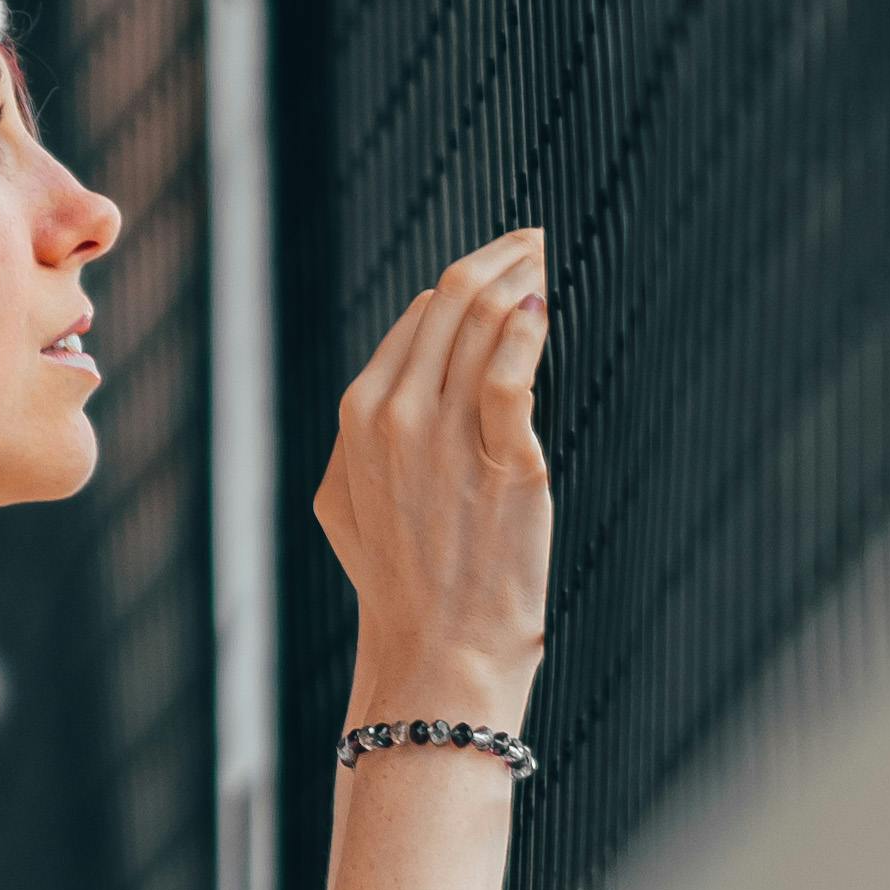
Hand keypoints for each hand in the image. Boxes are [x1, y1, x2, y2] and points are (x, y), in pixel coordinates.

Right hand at [312, 229, 551, 708]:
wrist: (437, 649)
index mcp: (358, 416)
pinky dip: (532, 326)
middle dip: (497, 257)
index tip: (501, 262)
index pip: (418, 316)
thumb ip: (358, 438)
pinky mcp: (505, 458)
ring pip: (487, 320)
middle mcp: (396, 414)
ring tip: (545, 257)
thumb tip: (394, 380)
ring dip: (522, 275)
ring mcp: (448, 435)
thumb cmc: (398, 583)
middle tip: (532, 240)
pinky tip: (546, 306)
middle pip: (453, 301)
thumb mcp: (343, 504)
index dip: (465, 280)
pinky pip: (516, 367)